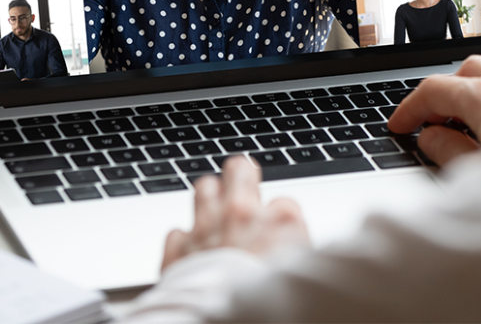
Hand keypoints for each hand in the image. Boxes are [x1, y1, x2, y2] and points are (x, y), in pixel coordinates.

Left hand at [162, 156, 309, 270]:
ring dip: (209, 198)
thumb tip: (295, 254)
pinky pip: (176, 232)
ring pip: (204, 188)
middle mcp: (242, 216)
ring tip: (214, 210)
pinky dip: (183, 240)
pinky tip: (190, 250)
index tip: (280, 233)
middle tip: (243, 184)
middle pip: (239, 170)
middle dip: (241, 176)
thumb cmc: (274, 310)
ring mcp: (208, 228)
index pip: (284, 203)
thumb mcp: (304, 274)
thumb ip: (297, 254)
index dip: (281, 219)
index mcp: (281, 221)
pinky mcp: (179, 250)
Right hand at [388, 56, 480, 165]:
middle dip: (444, 93)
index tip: (400, 126)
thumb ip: (447, 150)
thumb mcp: (477, 173)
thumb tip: (431, 138)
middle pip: (466, 71)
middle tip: (433, 123)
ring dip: (474, 91)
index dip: (410, 109)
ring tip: (467, 124)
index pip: (434, 90)